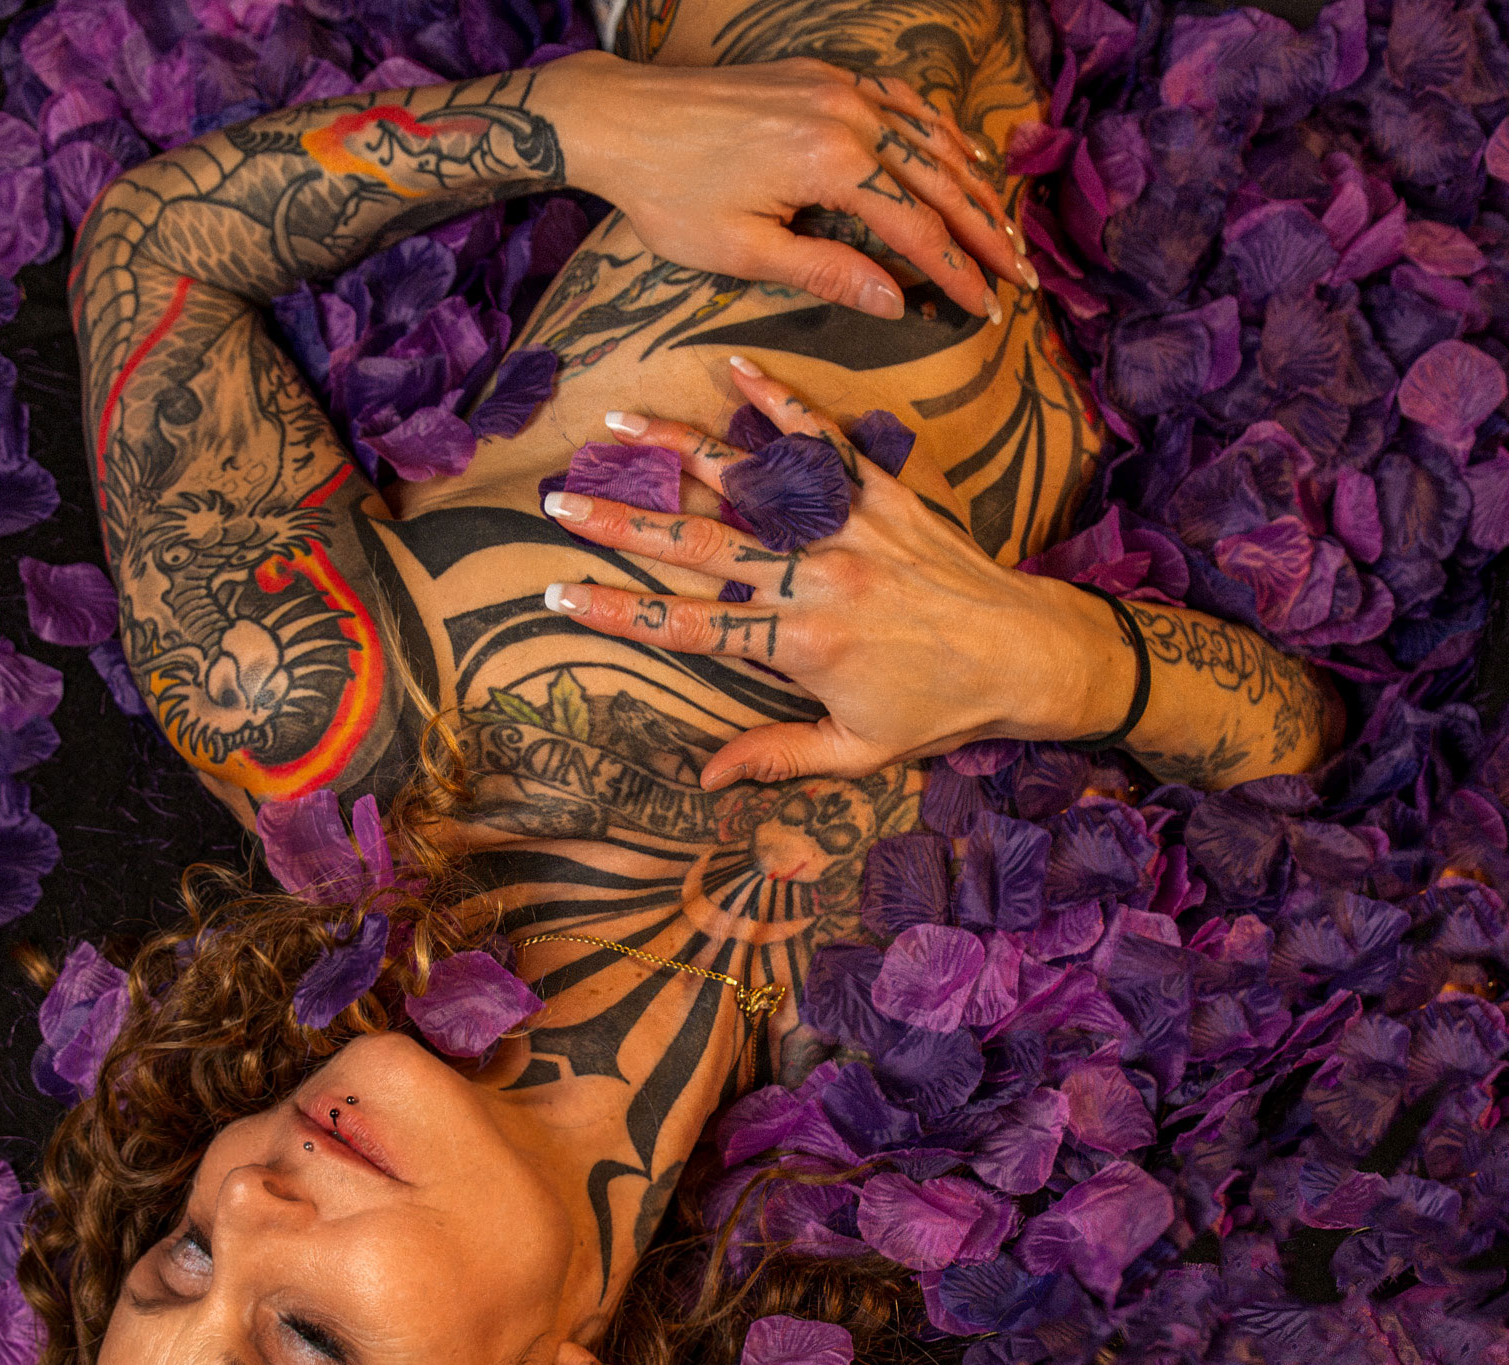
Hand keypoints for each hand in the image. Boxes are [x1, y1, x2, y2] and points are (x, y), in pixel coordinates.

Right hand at [536, 358, 1130, 787]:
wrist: (1030, 654)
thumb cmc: (940, 711)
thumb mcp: (858, 751)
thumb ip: (777, 757)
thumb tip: (704, 775)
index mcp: (801, 645)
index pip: (686, 625)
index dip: (614, 610)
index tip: (556, 592)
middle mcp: (816, 578)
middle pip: (698, 544)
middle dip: (621, 522)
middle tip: (560, 501)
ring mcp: (848, 528)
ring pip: (750, 481)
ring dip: (678, 450)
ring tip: (619, 424)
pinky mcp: (882, 495)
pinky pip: (825, 440)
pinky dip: (782, 402)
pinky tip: (736, 368)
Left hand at [537, 53, 1033, 323]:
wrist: (621, 120)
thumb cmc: (671, 195)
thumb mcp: (745, 251)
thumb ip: (827, 273)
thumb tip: (894, 302)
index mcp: (832, 163)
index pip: (917, 227)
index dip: (956, 273)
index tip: (986, 308)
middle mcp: (849, 115)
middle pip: (940, 180)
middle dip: (984, 233)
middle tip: (1020, 277)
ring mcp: (839, 88)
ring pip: (930, 138)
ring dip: (973, 186)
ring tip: (1004, 230)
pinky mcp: (823, 76)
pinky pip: (901, 103)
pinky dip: (937, 134)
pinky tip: (959, 158)